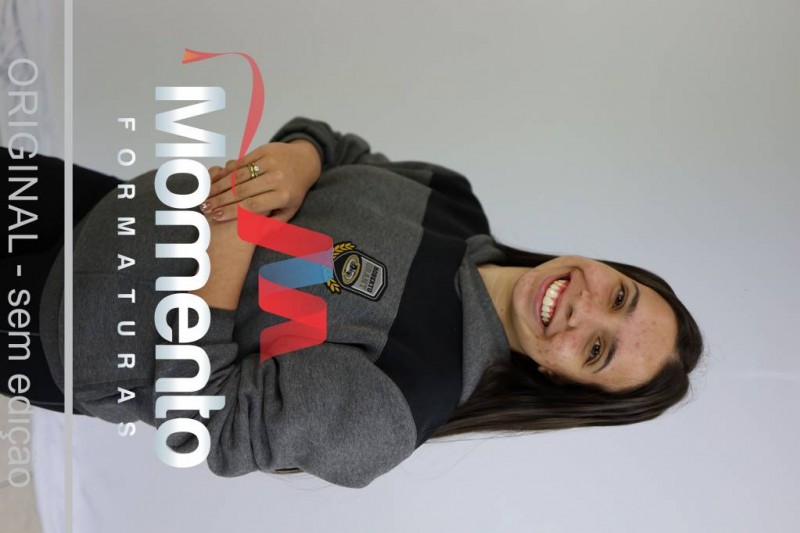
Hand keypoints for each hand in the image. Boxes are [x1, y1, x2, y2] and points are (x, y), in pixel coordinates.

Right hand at [200, 139, 321, 222]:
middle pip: (242, 191)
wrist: (305, 162)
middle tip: (205, 207)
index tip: (216, 217)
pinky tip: (214, 179)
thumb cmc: (294, 190)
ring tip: (205, 195)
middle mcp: (277, 178)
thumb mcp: (289, 210)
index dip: (232, 212)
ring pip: (239, 175)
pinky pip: (241, 162)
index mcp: (284, 195)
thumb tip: (252, 236)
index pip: (252, 206)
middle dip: (220, 200)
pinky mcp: (264, 150)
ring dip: (219, 185)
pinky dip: (226, 171)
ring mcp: (270, 162)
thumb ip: (272, 224)